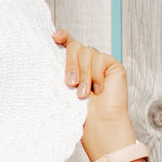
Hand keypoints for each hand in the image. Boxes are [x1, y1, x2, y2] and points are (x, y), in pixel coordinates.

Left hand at [51, 29, 132, 155]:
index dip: (62, 36)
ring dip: (83, 74)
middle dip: (70, 64)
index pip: (67, 41)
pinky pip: (100, 59)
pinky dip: (96, 75)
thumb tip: (49, 47)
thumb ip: (59, 67)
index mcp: (72, 63)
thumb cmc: (79, 111)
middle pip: (75, 46)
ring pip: (86, 52)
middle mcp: (85, 59)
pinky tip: (98, 90)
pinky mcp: (112, 64)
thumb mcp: (63, 86)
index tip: (54, 37)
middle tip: (70, 84)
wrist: (99, 125)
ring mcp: (99, 61)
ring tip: (83, 94)